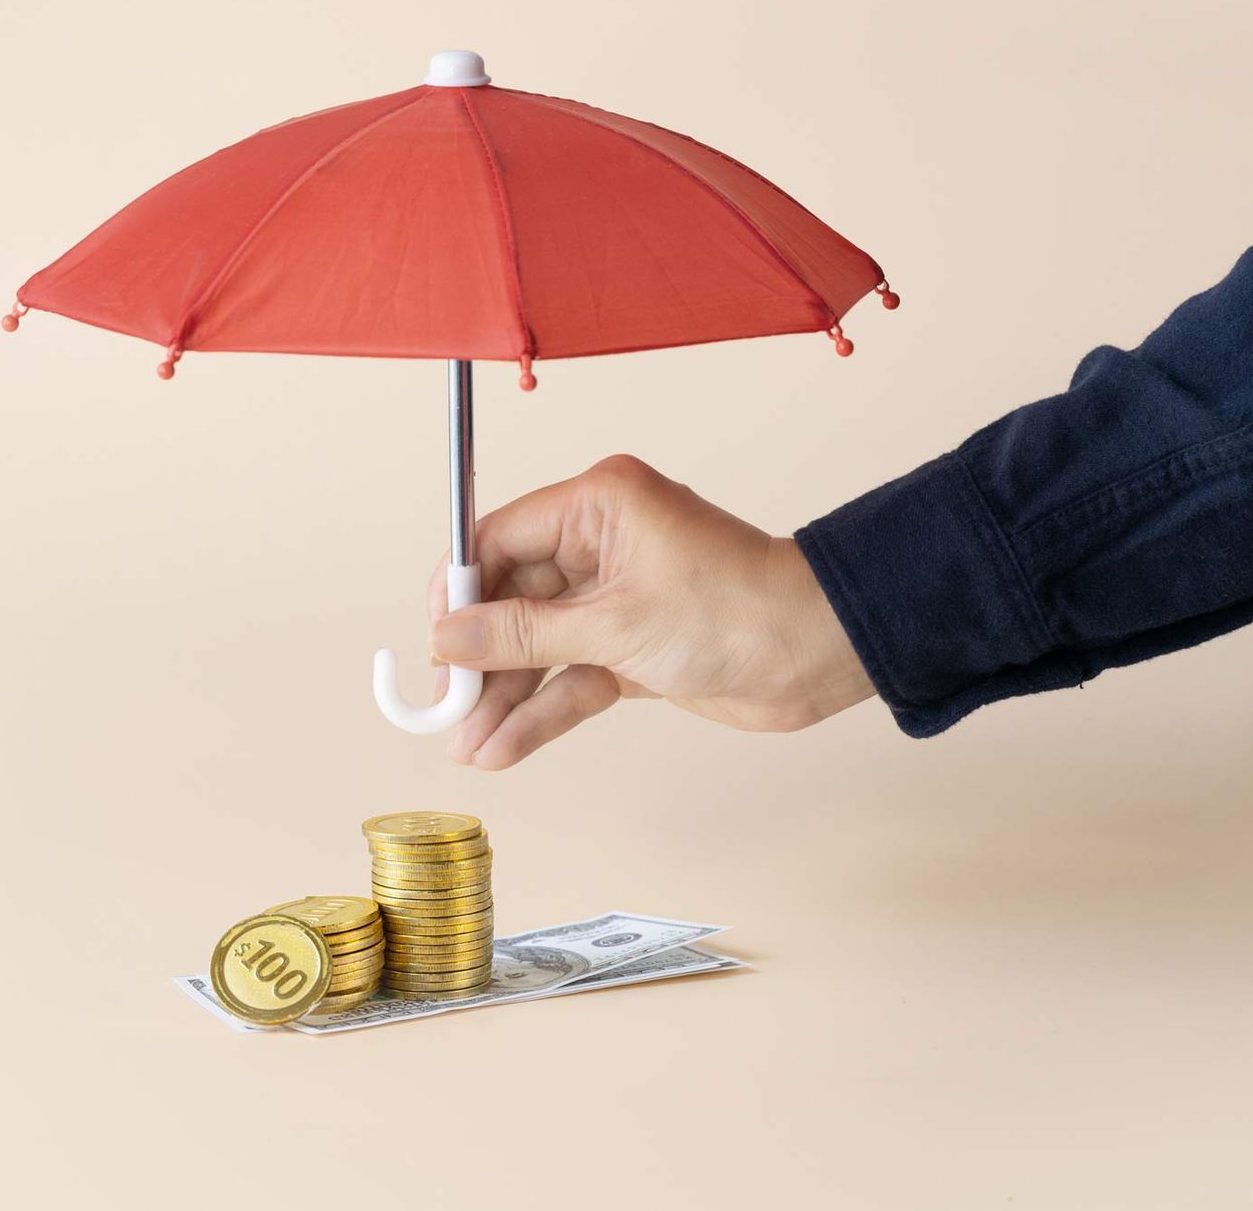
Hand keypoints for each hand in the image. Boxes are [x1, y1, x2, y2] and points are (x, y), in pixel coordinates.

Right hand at [427, 455, 872, 767]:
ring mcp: (618, 596)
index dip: (459, 591)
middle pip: (513, 598)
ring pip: (539, 645)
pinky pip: (571, 675)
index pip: (499, 538)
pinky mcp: (634, 644)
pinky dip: (542, 710)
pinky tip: (505, 746)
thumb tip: (446, 638)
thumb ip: (522, 635)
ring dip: (504, 695)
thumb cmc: (737, 611)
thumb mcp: (614, 625)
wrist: (820, 653)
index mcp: (598, 505)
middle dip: (478, 657)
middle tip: (443, 706)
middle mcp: (602, 543)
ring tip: (467, 745)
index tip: (431, 641)